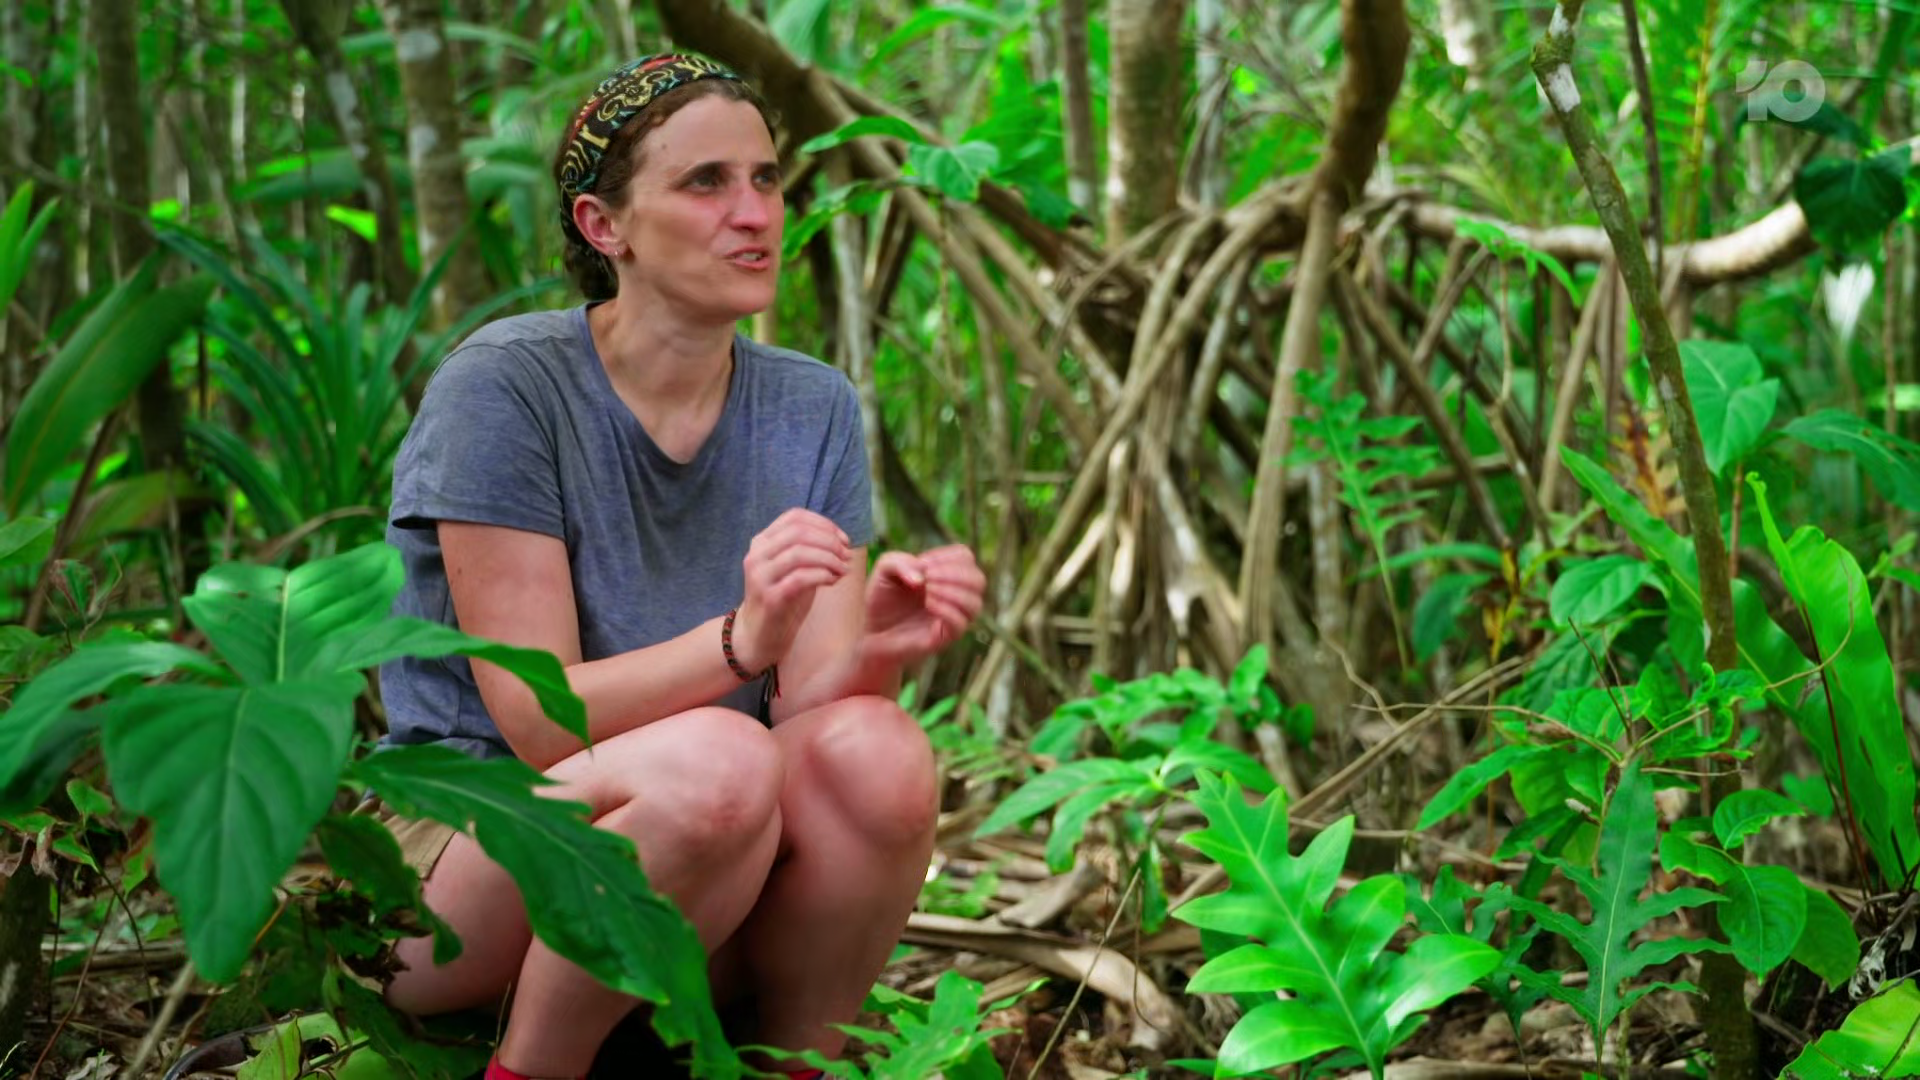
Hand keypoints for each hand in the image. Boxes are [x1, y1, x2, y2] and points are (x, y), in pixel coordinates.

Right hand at [734, 509, 849, 672]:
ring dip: (829, 559)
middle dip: (829, 541)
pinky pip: (800, 578)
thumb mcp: (794, 568)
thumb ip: (810, 550)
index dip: (824, 524)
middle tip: (847, 555)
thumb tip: (842, 541)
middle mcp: (757, 555)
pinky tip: (832, 581)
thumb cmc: (783, 599)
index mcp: (762, 542)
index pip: (794, 517)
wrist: (758, 636)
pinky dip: (822, 575)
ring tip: (843, 570)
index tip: (843, 540)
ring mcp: (760, 576)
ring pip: (799, 552)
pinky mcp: (769, 598)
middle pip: (798, 532)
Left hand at [859, 545, 984, 668]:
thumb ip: (899, 561)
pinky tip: (927, 604)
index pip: (965, 557)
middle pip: (978, 579)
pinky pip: (961, 624)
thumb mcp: (884, 570)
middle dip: (953, 574)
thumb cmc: (881, 599)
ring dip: (951, 592)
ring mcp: (951, 618)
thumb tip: (922, 577)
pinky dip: (946, 610)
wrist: (870, 632)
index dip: (946, 556)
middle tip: (928, 579)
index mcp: (945, 575)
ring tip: (927, 592)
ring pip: (974, 603)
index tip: (922, 564)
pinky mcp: (944, 637)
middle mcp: (954, 596)